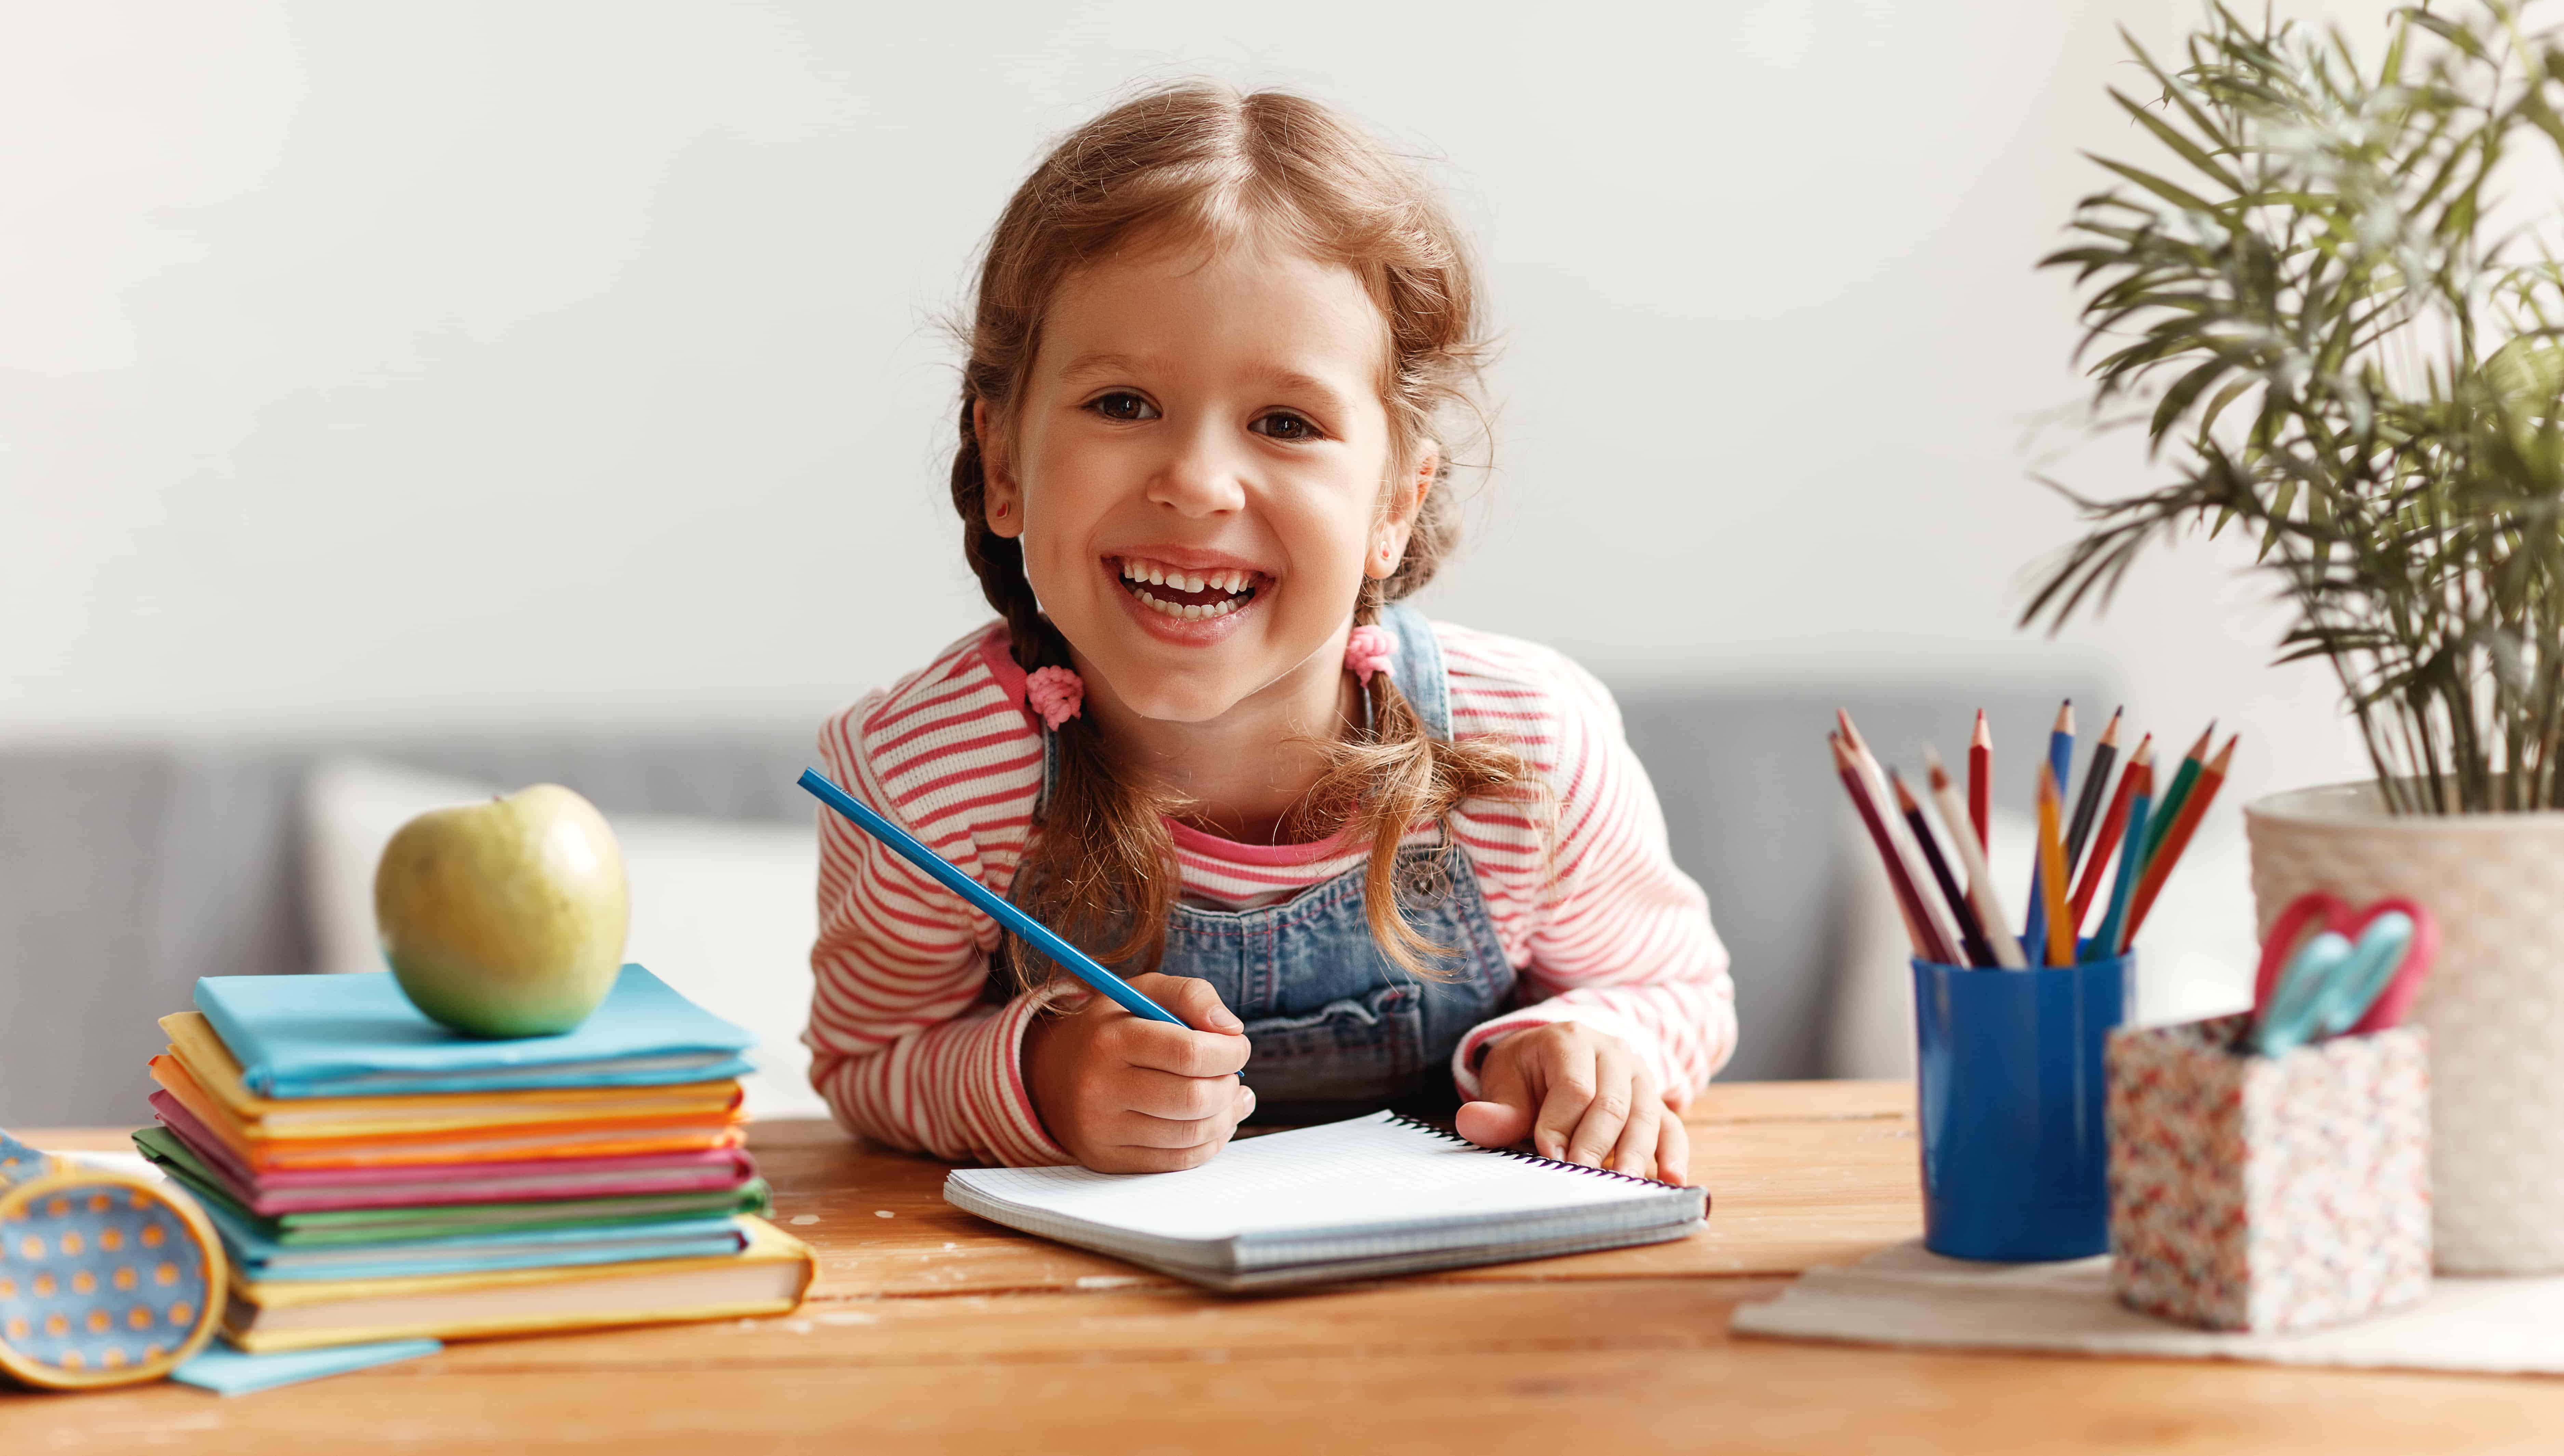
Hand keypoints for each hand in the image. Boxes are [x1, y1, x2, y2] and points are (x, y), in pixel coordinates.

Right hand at [1023, 972, 1254, 1172]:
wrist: (1053, 1074)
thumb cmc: (1113, 1028)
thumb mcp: (1143, 992)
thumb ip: (1192, 995)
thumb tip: (1232, 1030)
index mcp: (1109, 1039)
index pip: (1188, 1053)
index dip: (1229, 1052)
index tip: (1238, 1047)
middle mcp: (1099, 1088)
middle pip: (1193, 1099)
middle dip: (1228, 1086)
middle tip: (1233, 1075)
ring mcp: (1101, 1130)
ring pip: (1189, 1135)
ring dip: (1226, 1117)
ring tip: (1234, 1098)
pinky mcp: (1107, 1160)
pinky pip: (1176, 1162)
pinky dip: (1209, 1143)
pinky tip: (1217, 1123)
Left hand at [1453, 1022, 1688, 1183]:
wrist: (1556, 1053)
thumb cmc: (1528, 1072)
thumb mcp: (1505, 1080)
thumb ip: (1495, 1108)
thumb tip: (1471, 1122)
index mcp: (1570, 1040)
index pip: (1574, 1087)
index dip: (1561, 1125)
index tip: (1549, 1157)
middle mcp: (1613, 1053)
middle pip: (1613, 1103)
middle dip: (1596, 1145)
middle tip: (1581, 1179)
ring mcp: (1640, 1077)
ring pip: (1644, 1116)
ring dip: (1636, 1154)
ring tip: (1627, 1185)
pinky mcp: (1656, 1102)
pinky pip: (1671, 1126)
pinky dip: (1673, 1154)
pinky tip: (1672, 1180)